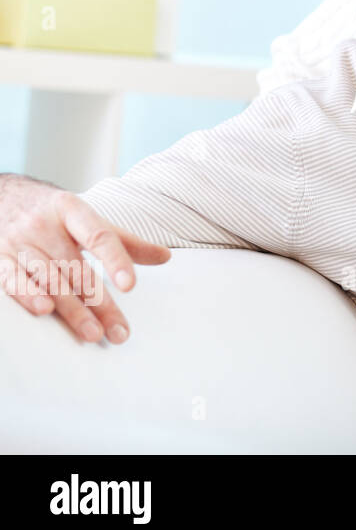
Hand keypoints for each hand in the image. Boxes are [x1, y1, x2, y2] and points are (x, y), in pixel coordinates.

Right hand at [0, 175, 170, 343]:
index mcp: (72, 211)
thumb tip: (165, 257)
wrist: (3, 196)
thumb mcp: (89, 218)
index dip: (116, 260)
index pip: (99, 236)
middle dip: (99, 302)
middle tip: (118, 331)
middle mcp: (44, 225)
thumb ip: (125, 241)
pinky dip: (28, 295)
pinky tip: (45, 311)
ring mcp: (19, 242)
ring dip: (72, 309)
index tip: (130, 286)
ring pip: (50, 278)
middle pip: (76, 267)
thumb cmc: (55, 213)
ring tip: (93, 333)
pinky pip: (12, 279)